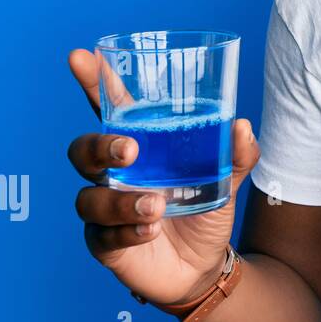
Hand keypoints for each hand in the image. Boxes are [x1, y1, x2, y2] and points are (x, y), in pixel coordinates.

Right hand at [66, 48, 260, 308]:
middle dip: (99, 145)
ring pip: (89, 197)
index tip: (80, 55)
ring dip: (120, 200)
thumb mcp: (227, 178)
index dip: (93, 82)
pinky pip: (102, 235)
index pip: (109, 108)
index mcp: (139, 145)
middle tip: (130, 150)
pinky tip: (151, 229)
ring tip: (156, 205)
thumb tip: (241, 126)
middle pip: (83, 149)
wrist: (205, 266)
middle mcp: (113, 174)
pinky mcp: (105, 244)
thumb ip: (236, 153)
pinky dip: (127, 230)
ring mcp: (105, 208)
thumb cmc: (205, 209)